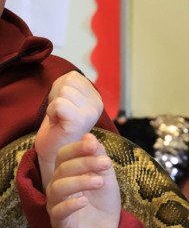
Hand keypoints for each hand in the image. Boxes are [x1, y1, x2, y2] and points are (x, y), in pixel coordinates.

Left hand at [35, 71, 102, 188]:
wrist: (54, 152)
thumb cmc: (58, 125)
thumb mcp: (67, 98)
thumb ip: (71, 84)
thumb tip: (70, 75)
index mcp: (96, 98)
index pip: (73, 77)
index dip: (61, 90)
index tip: (64, 108)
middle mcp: (97, 104)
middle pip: (68, 82)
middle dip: (57, 97)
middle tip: (60, 115)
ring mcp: (90, 113)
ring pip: (63, 92)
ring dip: (53, 106)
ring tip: (59, 119)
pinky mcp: (79, 121)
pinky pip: (59, 104)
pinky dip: (52, 112)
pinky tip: (57, 123)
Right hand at [46, 133, 120, 227]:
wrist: (110, 227)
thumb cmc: (104, 198)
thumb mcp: (105, 173)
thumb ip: (97, 154)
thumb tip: (89, 135)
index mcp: (66, 171)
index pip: (64, 154)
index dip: (77, 147)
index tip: (94, 144)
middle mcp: (56, 185)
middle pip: (63, 169)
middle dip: (85, 163)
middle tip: (106, 163)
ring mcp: (55, 204)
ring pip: (58, 188)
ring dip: (80, 181)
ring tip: (100, 182)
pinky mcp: (59, 223)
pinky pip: (58, 212)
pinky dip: (71, 204)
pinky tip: (85, 201)